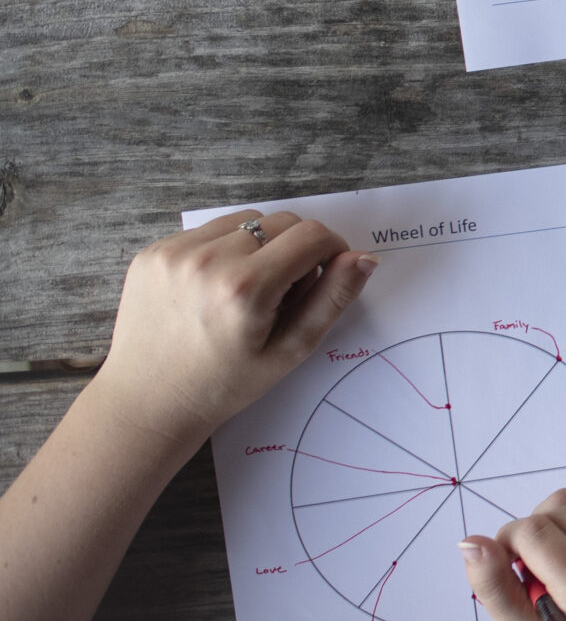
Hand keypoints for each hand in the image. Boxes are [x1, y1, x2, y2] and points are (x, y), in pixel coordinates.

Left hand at [91, 212, 375, 447]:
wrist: (147, 400)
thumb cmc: (223, 384)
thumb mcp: (290, 350)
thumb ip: (331, 299)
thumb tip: (364, 258)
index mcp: (245, 287)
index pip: (312, 235)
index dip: (332, 251)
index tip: (327, 274)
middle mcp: (207, 260)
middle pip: (281, 222)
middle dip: (296, 249)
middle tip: (284, 292)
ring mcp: (174, 252)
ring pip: (246, 221)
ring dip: (260, 244)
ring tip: (248, 288)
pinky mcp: (153, 252)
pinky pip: (208, 230)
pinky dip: (224, 249)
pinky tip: (215, 287)